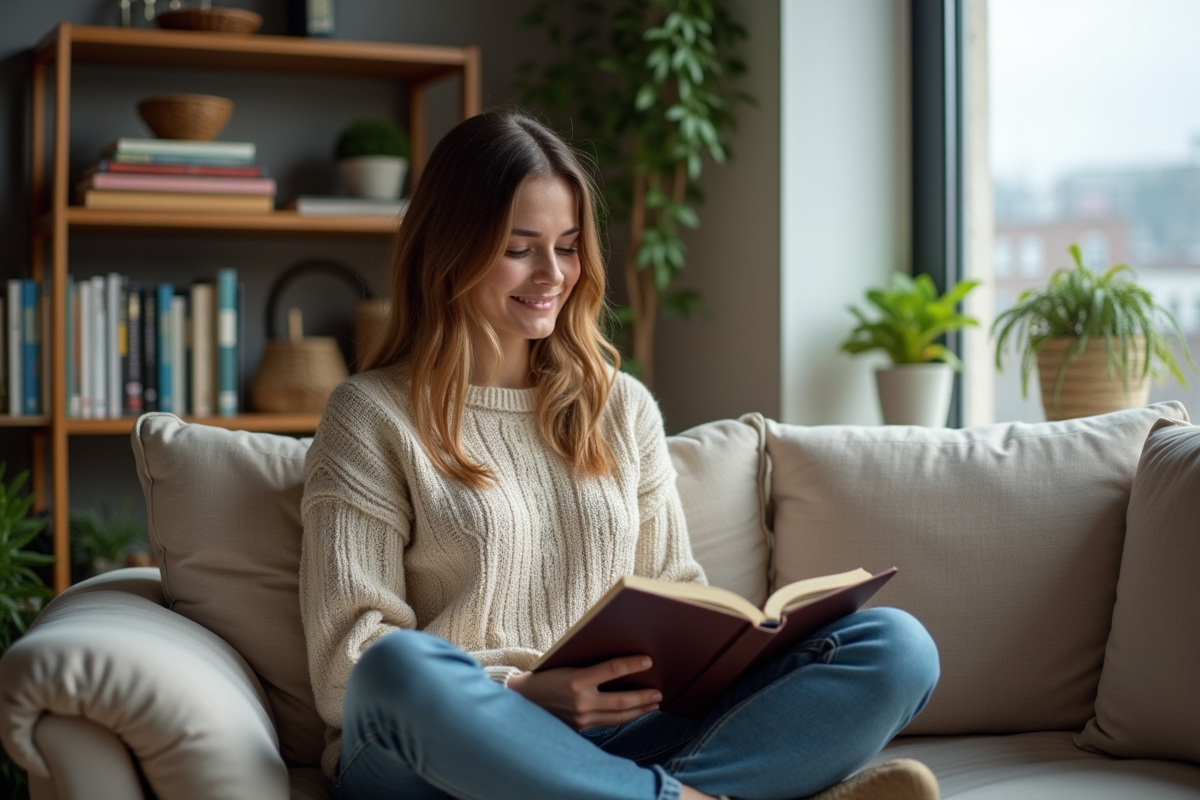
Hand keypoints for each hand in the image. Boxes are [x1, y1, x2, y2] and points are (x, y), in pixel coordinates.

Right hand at [507, 656, 661, 729]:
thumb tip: (620, 662)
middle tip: (660, 692)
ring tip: (654, 704)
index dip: (631, 665)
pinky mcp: (581, 728)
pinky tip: (635, 712)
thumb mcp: (566, 664)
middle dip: (643, 697)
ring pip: (618, 716)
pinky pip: (608, 723)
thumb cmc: (546, 675)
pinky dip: (625, 717)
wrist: (523, 700)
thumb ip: (590, 665)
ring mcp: (581, 719)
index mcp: (575, 681)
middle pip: (621, 700)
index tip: (648, 660)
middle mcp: (580, 703)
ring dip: (639, 710)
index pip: (611, 670)